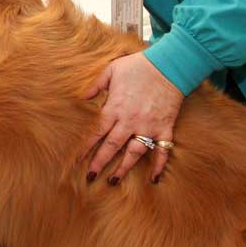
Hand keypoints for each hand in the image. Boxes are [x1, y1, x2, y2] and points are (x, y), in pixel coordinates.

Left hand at [81, 52, 182, 183]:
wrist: (169, 65)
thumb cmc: (138, 66)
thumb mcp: (111, 70)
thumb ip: (96, 84)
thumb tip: (82, 97)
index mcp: (115, 108)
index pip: (96, 132)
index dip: (85, 147)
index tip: (76, 159)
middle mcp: (130, 121)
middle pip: (112, 146)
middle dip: (99, 162)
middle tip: (90, 177)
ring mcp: (148, 126)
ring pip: (134, 153)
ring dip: (123, 168)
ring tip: (113, 181)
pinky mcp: (165, 128)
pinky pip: (162, 151)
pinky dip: (159, 165)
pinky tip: (153, 179)